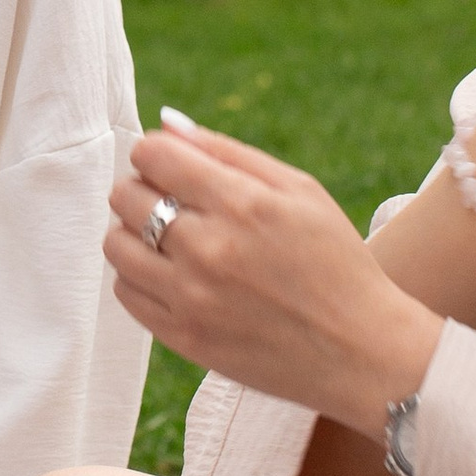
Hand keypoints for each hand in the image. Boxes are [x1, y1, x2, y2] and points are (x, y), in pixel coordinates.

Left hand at [104, 119, 441, 437]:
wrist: (360, 351)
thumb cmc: (334, 261)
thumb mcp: (301, 191)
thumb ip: (228, 152)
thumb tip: (167, 124)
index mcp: (243, 204)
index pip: (151, 155)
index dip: (154, 152)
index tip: (171, 166)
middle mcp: (210, 249)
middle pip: (125, 195)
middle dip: (142, 188)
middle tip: (172, 201)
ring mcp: (192, 297)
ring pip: (115, 244)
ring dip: (132, 232)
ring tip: (167, 238)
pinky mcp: (183, 338)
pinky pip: (124, 291)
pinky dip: (137, 276)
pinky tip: (170, 274)